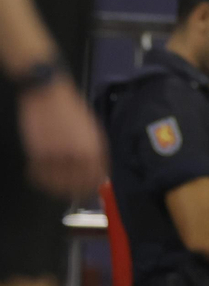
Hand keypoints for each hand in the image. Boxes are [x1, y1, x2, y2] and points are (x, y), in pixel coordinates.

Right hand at [18, 79, 106, 197]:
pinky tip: (35, 173)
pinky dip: (36, 177)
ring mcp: (58, 155)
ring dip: (53, 187)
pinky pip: (38, 174)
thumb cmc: (71, 109)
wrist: (48, 94)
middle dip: (72, 191)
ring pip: (56, 183)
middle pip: (77, 184)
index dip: (91, 187)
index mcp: (95, 148)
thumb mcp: (92, 128)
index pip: (97, 177)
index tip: (86, 191)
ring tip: (49, 184)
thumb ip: (95, 149)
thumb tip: (97, 169)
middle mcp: (79, 155)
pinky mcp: (39, 153)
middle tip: (65, 192)